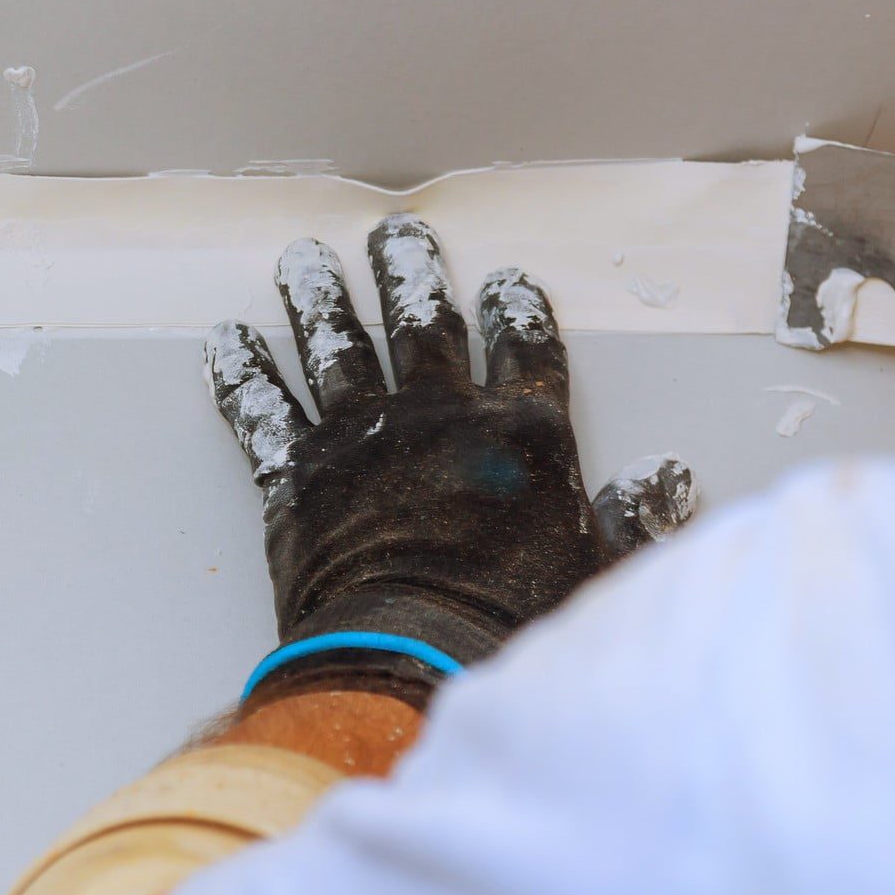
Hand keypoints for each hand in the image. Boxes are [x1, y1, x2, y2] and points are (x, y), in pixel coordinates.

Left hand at [204, 215, 696, 702]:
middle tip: (393, 236)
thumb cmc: (510, 627)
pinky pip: (262, 410)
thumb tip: (666, 480)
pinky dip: (242, 374)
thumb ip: (633, 519)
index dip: (517, 311)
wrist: (412, 658)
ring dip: (319, 299)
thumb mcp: (598, 573)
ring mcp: (361, 437)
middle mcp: (440, 416)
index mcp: (523, 433)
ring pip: (337, 346)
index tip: (505, 280)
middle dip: (408, 273)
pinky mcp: (297, 472)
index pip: (526, 349)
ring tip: (304, 261)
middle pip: (423, 324)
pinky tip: (227, 341)